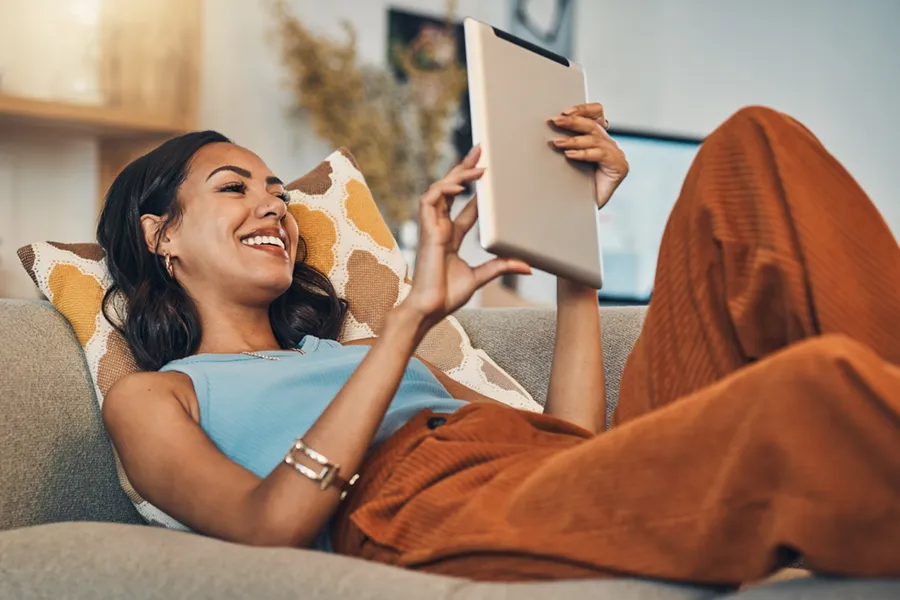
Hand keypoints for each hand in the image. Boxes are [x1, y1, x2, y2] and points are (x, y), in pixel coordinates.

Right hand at [400, 146, 531, 329]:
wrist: (429, 309)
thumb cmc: (447, 296)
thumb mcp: (480, 277)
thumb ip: (500, 267)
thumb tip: (528, 266)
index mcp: (451, 236)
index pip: (465, 205)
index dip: (476, 189)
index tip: (489, 174)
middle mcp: (440, 227)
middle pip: (451, 190)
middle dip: (464, 169)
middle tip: (480, 150)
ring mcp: (431, 228)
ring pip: (440, 190)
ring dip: (457, 176)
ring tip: (477, 167)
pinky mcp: (425, 231)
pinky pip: (429, 201)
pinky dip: (443, 190)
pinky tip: (458, 186)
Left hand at [549, 102, 628, 209]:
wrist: (579, 212)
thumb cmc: (572, 187)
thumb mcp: (566, 160)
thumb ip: (565, 144)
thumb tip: (549, 130)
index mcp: (598, 139)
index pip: (596, 115)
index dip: (583, 109)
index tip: (564, 111)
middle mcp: (609, 145)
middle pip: (593, 125)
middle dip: (573, 122)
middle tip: (555, 121)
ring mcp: (616, 156)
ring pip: (595, 140)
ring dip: (574, 140)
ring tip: (557, 143)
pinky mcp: (619, 167)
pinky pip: (601, 155)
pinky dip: (584, 153)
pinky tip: (571, 155)